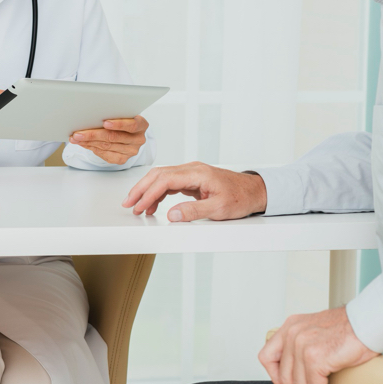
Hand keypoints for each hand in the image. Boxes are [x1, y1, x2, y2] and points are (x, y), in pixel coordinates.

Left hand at [69, 116, 148, 164]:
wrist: (128, 134)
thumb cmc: (124, 120)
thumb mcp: (122, 114)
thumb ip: (113, 115)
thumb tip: (92, 116)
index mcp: (142, 125)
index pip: (132, 125)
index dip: (118, 124)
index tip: (105, 122)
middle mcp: (138, 139)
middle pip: (114, 137)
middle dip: (93, 134)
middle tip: (79, 133)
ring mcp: (131, 151)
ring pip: (107, 146)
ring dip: (89, 142)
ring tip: (76, 138)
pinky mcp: (123, 159)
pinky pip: (105, 155)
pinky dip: (92, 149)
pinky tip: (84, 144)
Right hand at [122, 162, 267, 220]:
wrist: (254, 191)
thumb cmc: (240, 198)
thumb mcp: (218, 209)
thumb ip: (194, 212)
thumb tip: (171, 215)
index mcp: (198, 173)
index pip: (165, 180)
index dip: (149, 194)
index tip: (139, 207)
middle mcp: (192, 169)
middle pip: (159, 174)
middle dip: (141, 189)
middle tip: (128, 204)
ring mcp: (192, 173)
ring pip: (162, 177)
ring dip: (147, 190)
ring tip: (137, 207)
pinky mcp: (192, 179)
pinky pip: (170, 182)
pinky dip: (158, 193)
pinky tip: (153, 205)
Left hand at [259, 308, 377, 383]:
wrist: (369, 322)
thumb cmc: (350, 327)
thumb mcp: (316, 330)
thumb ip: (303, 344)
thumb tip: (300, 372)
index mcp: (290, 326)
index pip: (267, 357)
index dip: (275, 377)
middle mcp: (292, 334)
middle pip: (284, 377)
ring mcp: (302, 345)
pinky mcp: (315, 358)